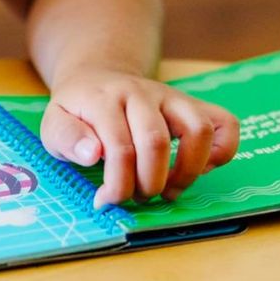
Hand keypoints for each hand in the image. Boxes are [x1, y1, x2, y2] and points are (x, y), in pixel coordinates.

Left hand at [40, 69, 238, 206]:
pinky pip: (225, 123)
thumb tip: (93, 155)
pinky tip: (198, 168)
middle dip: (148, 182)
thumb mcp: (54, 125)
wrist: (96, 78)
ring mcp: (171, 96)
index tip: (107, 202)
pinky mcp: (193, 103)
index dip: (117, 184)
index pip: (119, 147)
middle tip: (136, 196)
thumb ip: (67, 139)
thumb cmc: (76, 112)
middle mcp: (141, 93)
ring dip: (187, 171)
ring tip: (168, 190)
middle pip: (157, 142)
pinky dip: (220, 152)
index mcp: (104, 99)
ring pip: (198, 129)